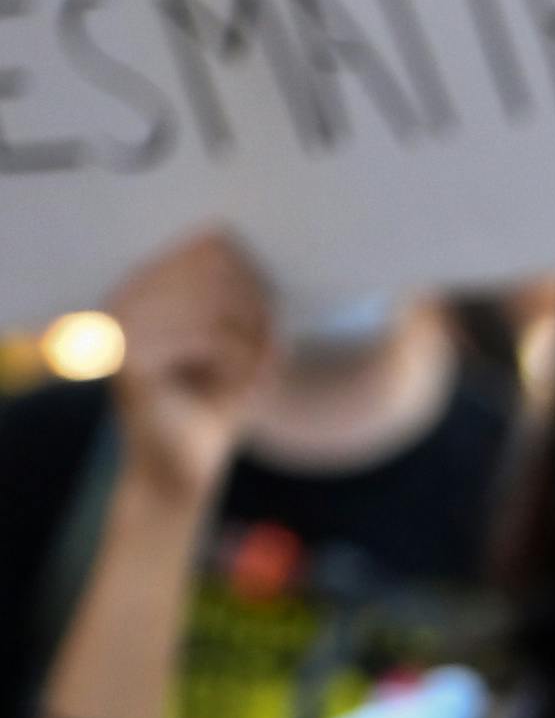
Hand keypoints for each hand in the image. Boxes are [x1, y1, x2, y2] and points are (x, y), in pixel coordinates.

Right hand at [102, 232, 274, 507]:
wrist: (183, 471)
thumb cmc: (214, 404)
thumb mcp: (244, 344)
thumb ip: (250, 298)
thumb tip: (255, 251)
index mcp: (145, 287)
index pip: (209, 245)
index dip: (254, 276)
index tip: (271, 320)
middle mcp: (124, 298)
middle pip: (216, 269)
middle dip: (259, 310)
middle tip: (271, 353)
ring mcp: (121, 327)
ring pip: (218, 302)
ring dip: (255, 340)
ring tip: (259, 372)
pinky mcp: (130, 361)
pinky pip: (211, 337)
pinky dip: (245, 363)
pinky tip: (245, 389)